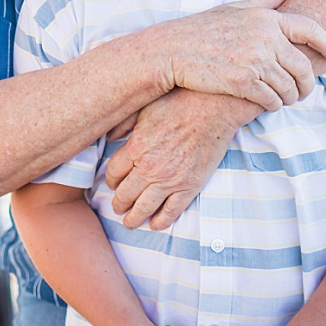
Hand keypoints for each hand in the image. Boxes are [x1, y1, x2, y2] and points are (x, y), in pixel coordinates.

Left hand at [105, 89, 252, 229]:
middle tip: (118, 206)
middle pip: (124, 196)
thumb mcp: (146, 106)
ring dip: (133, 219)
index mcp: (136, 146)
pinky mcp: (189, 186)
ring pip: (143, 209)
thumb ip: (124, 123)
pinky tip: (154, 224)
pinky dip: (160, 222)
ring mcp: (170, 179)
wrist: (216, 104)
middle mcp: (149, 167)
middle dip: (118, 204)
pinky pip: (170, 212)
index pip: (113, 174)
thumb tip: (109, 137)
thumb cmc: (181, 100)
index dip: (110, 181)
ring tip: (130, 221)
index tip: (113, 183)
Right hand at [166, 0, 325, 105]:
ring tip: (284, 99)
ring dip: (290, 97)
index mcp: (267, 17)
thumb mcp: (237, 8)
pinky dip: (273, 105)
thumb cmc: (204, 29)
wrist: (174, 50)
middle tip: (304, 91)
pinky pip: (271, 100)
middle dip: (307, 83)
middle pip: (303, 66)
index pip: (310, 29)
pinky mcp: (243, 83)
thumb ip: (267, 2)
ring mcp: (255, 60)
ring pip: (289, 87)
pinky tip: (268, 104)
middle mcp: (265, 37)